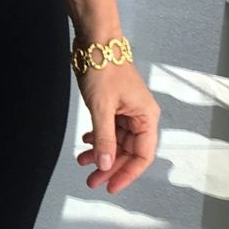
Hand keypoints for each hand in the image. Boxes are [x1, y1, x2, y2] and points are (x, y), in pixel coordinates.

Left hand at [74, 59, 159, 194]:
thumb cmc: (104, 68)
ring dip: (101, 153)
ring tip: (82, 162)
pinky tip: (85, 142)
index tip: (111, 186)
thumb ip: (104, 139)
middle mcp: (140, 115)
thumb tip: (106, 165)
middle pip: (129, 151)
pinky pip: (109, 129)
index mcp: (146, 116)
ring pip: (117, 141)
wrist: (95, 41)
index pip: (142, 155)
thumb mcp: (102, 108)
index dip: (127, 174)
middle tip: (91, 180)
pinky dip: (97, 138)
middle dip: (110, 167)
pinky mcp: (114, 105)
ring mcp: (126, 110)